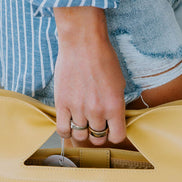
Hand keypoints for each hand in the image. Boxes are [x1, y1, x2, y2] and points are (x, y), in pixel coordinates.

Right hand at [52, 7, 126, 146]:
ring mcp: (78, 109)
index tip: (111, 130)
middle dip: (97, 134)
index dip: (114, 135)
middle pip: (97, 138)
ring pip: (80, 136)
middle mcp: (97, 111)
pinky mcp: (62, 104)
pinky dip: (66, 132)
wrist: (83, 43)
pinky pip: (62, 130)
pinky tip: (69, 124)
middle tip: (95, 125)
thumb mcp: (119, 83)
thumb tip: (112, 120)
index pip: (117, 137)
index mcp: (114, 106)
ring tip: (81, 123)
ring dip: (82, 132)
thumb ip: (116, 105)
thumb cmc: (103, 59)